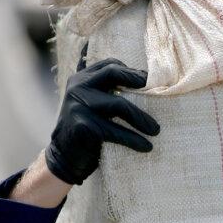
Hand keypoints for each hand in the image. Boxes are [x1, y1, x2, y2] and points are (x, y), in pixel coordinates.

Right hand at [44, 46, 158, 184]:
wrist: (64, 157)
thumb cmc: (87, 129)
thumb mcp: (92, 104)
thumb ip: (108, 92)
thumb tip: (148, 87)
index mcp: (81, 79)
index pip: (109, 65)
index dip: (130, 71)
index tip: (148, 81)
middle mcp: (77, 88)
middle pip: (113, 74)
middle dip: (136, 81)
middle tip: (158, 94)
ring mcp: (78, 106)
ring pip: (118, 105)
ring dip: (141, 118)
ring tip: (156, 130)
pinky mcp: (82, 127)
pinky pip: (114, 131)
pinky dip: (133, 139)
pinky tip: (146, 146)